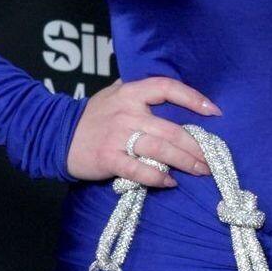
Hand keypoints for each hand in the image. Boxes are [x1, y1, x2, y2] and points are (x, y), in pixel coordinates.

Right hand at [65, 76, 221, 187]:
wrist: (57, 135)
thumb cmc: (92, 116)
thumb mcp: (113, 93)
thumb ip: (138, 89)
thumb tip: (169, 89)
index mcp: (131, 93)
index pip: (167, 88)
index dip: (193, 98)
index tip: (214, 112)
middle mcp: (127, 112)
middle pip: (170, 129)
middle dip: (196, 146)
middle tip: (212, 158)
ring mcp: (117, 136)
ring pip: (160, 149)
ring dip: (184, 162)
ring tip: (201, 171)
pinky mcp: (109, 158)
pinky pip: (139, 169)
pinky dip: (157, 177)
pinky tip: (170, 182)